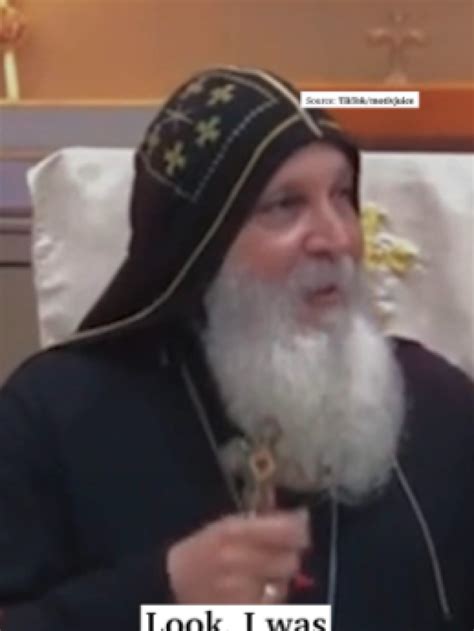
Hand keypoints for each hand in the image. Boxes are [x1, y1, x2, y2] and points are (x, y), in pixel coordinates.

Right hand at [166, 509, 309, 603]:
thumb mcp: (223, 526)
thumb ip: (259, 520)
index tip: (300, 524)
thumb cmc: (200, 551)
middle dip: (289, 555)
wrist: (168, 587)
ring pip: (283, 585)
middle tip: (280, 551)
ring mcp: (240, 592)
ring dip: (279, 579)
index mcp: (231, 532)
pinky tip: (254, 593)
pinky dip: (269, 600)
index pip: (286, 530)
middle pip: (290, 560)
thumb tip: (298, 515)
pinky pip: (272, 606)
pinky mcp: (242, 614)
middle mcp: (238, 561)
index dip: (299, 527)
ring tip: (261, 574)